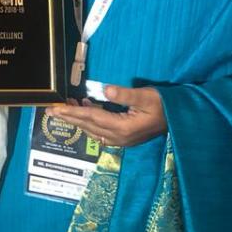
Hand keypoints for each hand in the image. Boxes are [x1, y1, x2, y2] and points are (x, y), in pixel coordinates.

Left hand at [46, 84, 166, 147]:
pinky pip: (101, 132)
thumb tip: (104, 90)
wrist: (180, 119)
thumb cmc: (165, 105)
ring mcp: (122, 140)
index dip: (72, 112)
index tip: (55, 108)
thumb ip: (125, 94)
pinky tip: (85, 113)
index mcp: (123, 128)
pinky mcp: (125, 138)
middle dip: (69, 117)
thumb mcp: (146, 95)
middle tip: (50, 110)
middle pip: (88, 126)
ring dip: (78, 120)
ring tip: (64, 109)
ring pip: (93, 131)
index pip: (91, 118)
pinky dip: (89, 123)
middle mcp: (120, 137)